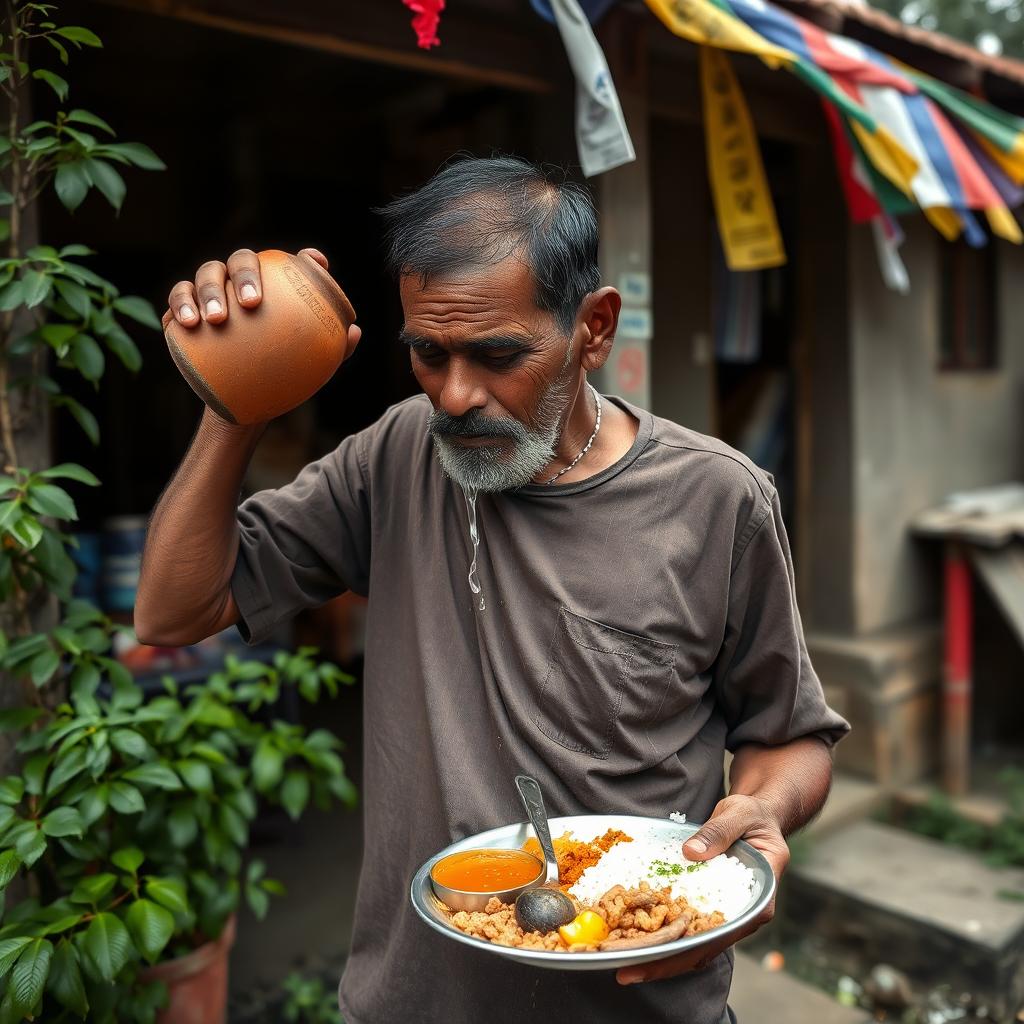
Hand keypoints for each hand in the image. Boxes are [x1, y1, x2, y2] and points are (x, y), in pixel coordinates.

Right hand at [161, 246, 361, 355]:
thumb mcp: (310, 366)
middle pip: (240, 262)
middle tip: (252, 303)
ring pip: (204, 276)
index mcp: (272, 288)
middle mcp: (239, 283)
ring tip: (214, 319)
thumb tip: (354, 331)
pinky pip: (176, 302)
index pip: (285, 264)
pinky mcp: (183, 313)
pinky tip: (187, 325)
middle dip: (244, 275)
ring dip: (207, 292)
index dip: (300, 258)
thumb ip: (334, 348)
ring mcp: (209, 294)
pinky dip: (180, 307)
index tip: (313, 262)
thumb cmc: (281, 373)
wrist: (245, 401)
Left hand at [615, 794, 788, 985]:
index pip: (723, 934)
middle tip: (627, 971)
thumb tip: (692, 853)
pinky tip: (633, 937)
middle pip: (702, 948)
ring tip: (624, 965)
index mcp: (759, 901)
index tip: (661, 957)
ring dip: (659, 954)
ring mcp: (724, 915)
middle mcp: (742, 916)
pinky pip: (684, 924)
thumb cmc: (754, 817)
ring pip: (691, 943)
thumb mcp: (741, 816)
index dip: (691, 948)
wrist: (756, 817)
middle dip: (665, 962)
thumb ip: (719, 833)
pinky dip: (661, 932)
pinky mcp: (707, 906)